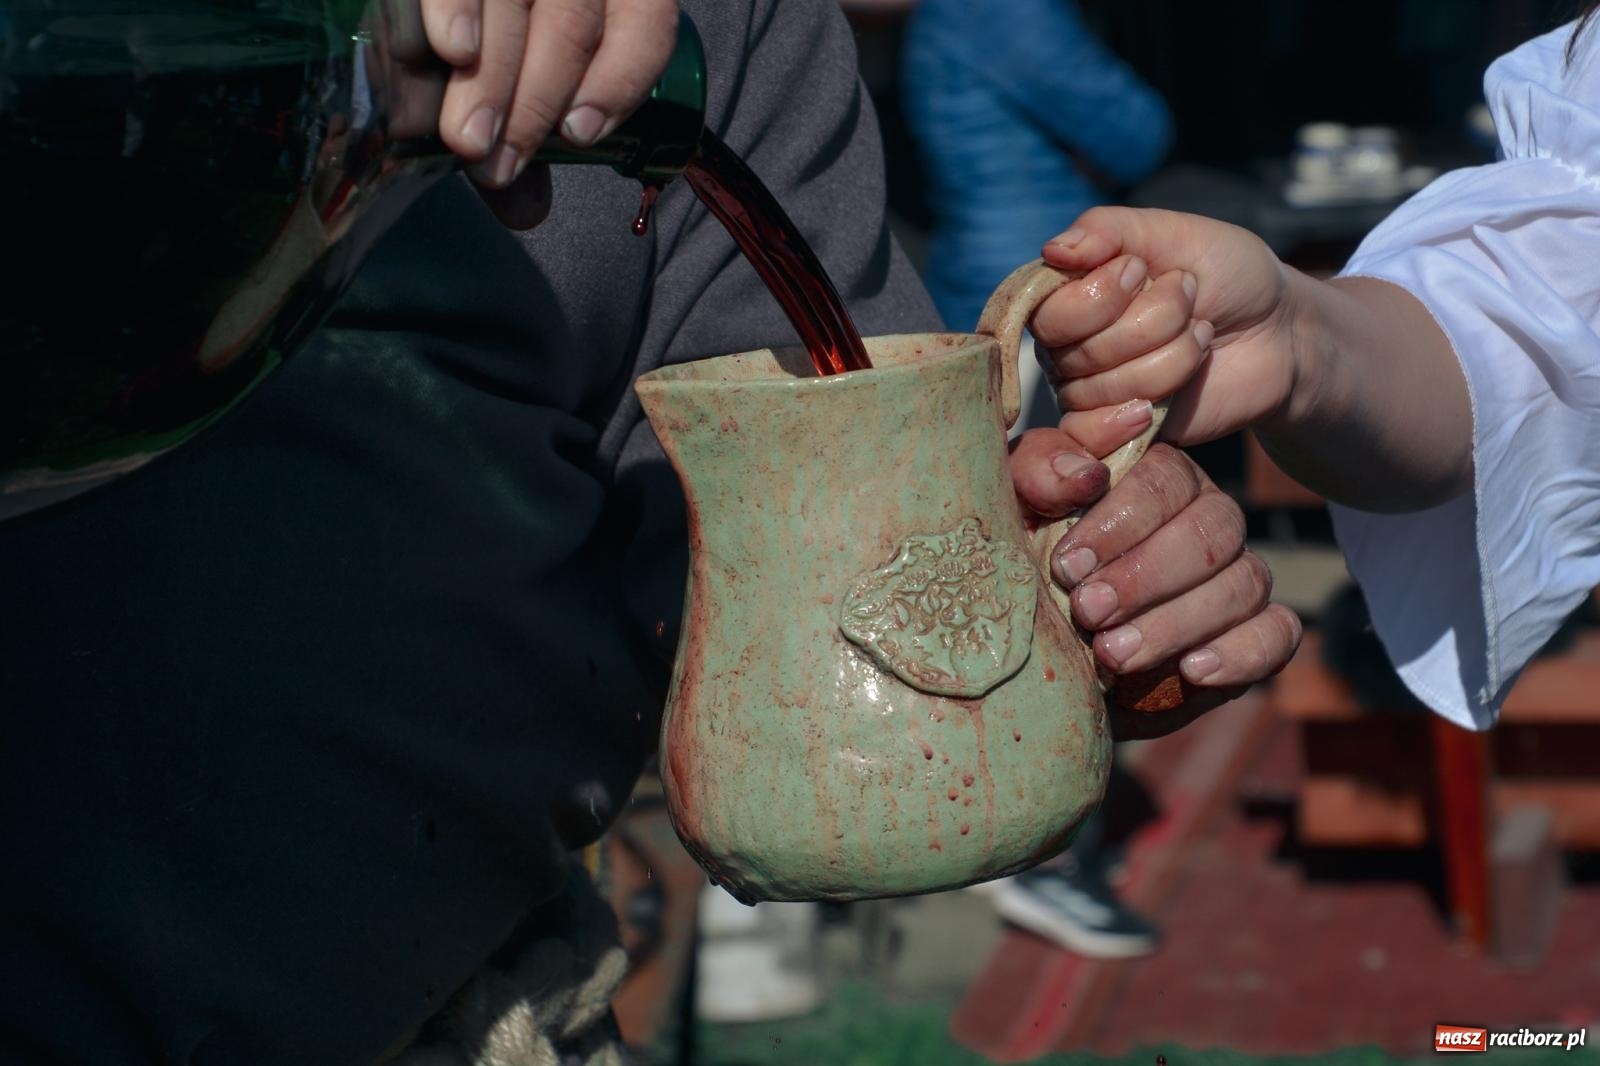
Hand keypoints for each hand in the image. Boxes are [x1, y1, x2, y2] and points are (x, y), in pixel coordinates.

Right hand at [417, 0, 680, 225]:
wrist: (467, 1)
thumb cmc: (509, 46)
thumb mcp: (532, 83)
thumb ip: (530, 137)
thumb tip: (524, 212)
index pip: (647, 25)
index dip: (620, 83)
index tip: (577, 136)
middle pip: (573, 23)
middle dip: (535, 101)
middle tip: (493, 163)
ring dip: (493, 76)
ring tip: (469, 139)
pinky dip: (455, 9)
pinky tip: (454, 51)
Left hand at [1010, 429, 1301, 739]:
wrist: (1038, 658)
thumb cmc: (1022, 566)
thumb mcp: (1011, 512)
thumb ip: (1037, 474)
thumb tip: (1085, 472)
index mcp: (1152, 479)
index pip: (1165, 478)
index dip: (1121, 521)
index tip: (1068, 565)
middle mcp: (1203, 518)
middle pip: (1213, 530)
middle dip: (1147, 576)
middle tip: (1088, 612)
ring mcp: (1233, 577)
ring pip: (1243, 583)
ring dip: (1176, 622)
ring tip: (1113, 654)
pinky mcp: (1251, 636)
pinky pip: (1277, 634)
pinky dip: (1242, 652)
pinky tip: (1192, 670)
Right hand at [1029, 207, 1298, 446]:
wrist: (1281, 330)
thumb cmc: (1225, 274)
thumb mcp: (1169, 230)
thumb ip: (1105, 230)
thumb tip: (1052, 250)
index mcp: (1069, 295)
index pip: (1047, 311)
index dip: (1099, 295)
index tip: (1140, 269)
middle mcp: (1068, 347)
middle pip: (1081, 351)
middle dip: (1154, 318)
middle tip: (1189, 298)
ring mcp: (1092, 393)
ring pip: (1110, 386)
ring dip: (1176, 352)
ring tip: (1200, 334)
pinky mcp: (1119, 431)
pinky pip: (1103, 430)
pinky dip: (1151, 400)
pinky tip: (1179, 388)